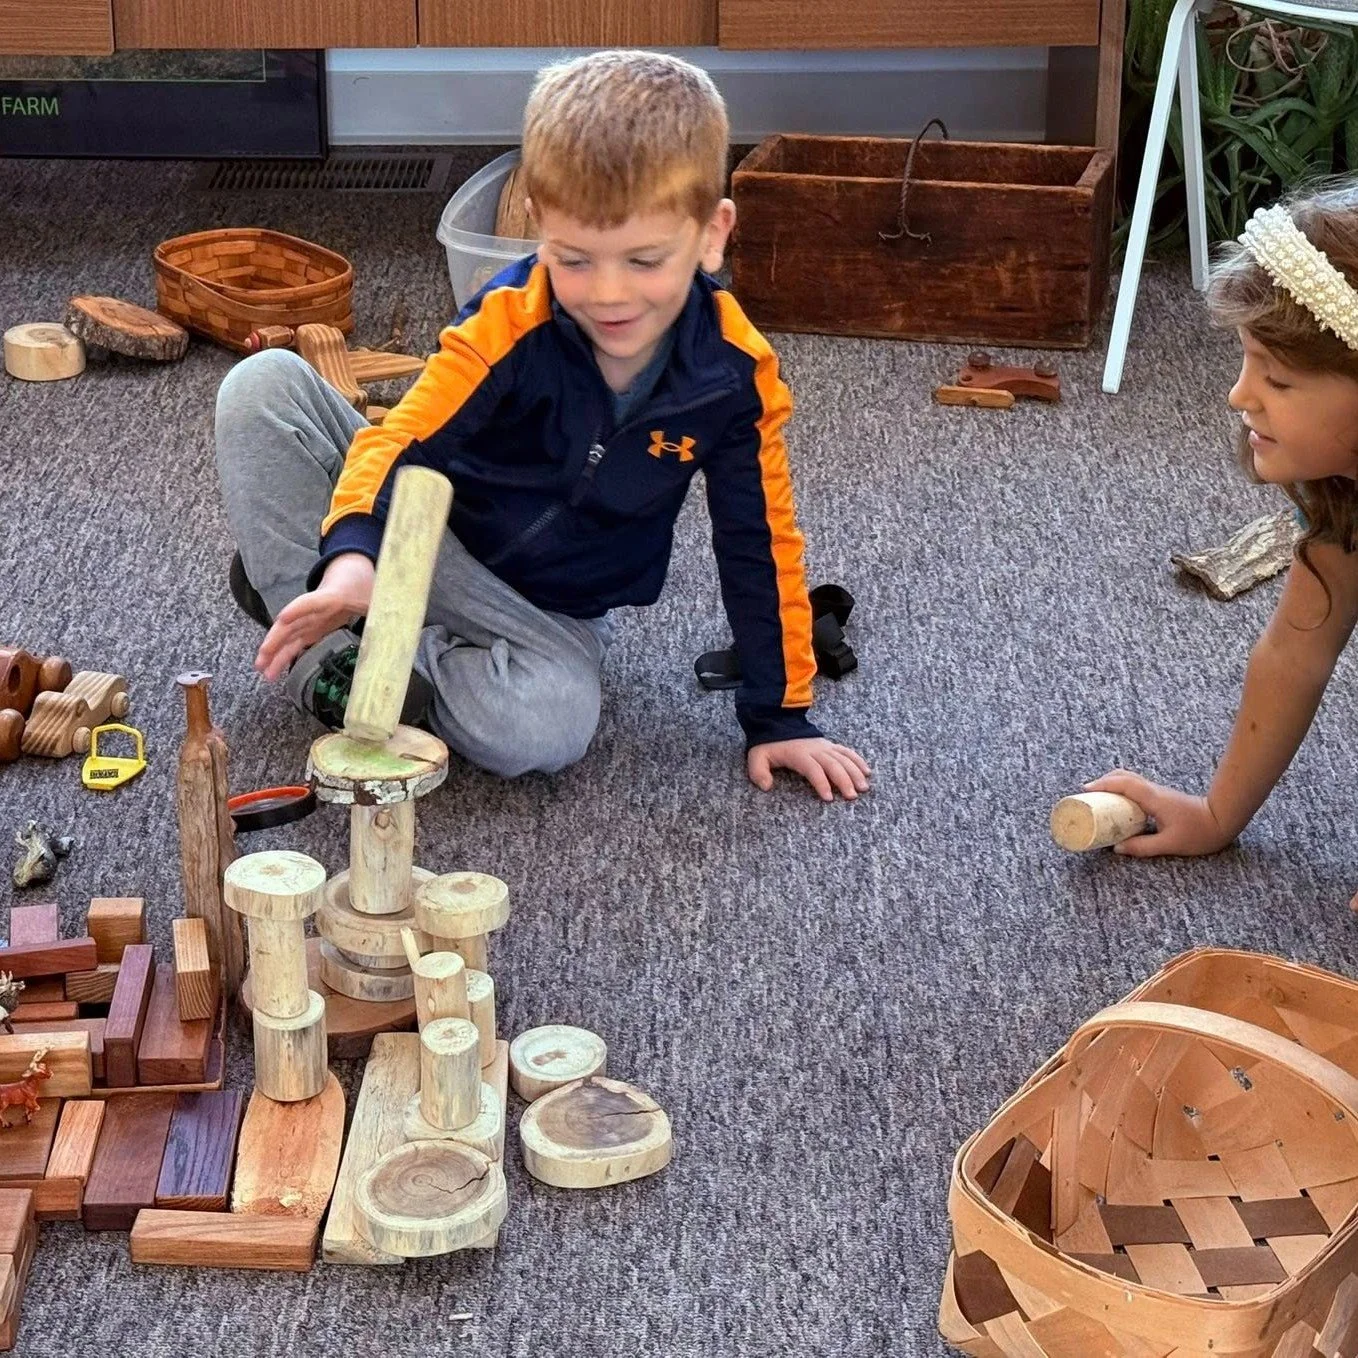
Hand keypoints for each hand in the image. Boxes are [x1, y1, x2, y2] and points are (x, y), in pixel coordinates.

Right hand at [255, 553, 374, 681]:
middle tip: (263, 661)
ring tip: (263, 671)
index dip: (298, 609)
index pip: (313, 601)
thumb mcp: (378, 594)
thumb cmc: (363, 582)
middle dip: (275, 641)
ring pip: (288, 634)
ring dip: (274, 652)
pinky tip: (274, 670)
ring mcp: (310, 617)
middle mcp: (315, 607)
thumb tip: (393, 632)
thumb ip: (385, 610)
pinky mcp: (312, 626)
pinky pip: (295, 640)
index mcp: (332, 596)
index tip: (284, 618)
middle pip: (291, 623)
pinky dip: (284, 654)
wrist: (349, 568)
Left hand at [747, 738, 870, 801]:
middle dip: (844, 780)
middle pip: (833, 764)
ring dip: (855, 772)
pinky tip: (867, 772)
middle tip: (852, 797)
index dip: (821, 783)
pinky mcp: (830, 745)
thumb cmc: (768, 745)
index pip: (813, 769)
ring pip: (844, 758)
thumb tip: (766, 786)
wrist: (777, 723)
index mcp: (798, 754)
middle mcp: (815, 750)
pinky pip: (847, 751)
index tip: (829, 798)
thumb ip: (759, 772)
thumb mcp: (757, 757)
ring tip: (864, 788)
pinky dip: (858, 761)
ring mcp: (824, 746)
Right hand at [1083, 770, 1233, 857]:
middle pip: (1123, 776)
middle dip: (1103, 781)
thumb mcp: (1169, 844)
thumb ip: (1142, 847)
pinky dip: (1122, 789)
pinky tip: (1118, 802)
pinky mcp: (1161, 796)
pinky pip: (1136, 787)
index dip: (1102, 784)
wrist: (1223, 820)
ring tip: (1098, 796)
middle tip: (1087, 793)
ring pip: (1129, 779)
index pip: (1123, 784)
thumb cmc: (1199, 832)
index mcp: (1153, 798)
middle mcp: (1153, 791)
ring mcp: (1157, 792)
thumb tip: (1117, 848)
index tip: (1085, 790)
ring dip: (1112, 783)